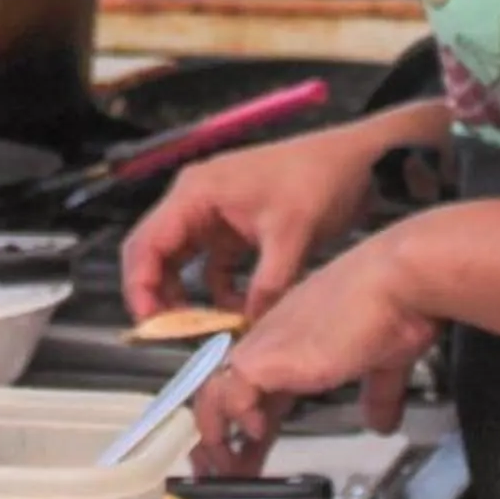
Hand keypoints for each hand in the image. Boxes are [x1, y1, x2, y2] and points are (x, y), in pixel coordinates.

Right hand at [121, 120, 387, 322]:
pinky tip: (238, 313)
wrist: (359, 162)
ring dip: (189, 299)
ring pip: (180, 264)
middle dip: (159, 297)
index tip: (151, 325)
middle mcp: (196, 201)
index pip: (146, 244)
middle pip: (155, 255)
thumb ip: (267, 286)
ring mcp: (214, 215)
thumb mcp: (292, 236)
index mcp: (197, 192)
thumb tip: (250, 329)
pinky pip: (212, 268)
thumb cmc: (321, 177)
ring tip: (204, 332)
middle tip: (172, 336)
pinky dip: (219, 292)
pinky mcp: (235, 229)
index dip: (140, 288)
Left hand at [192, 232, 441, 474]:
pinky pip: (231, 394)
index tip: (247, 454)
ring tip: (228, 470)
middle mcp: (271, 342)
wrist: (396, 283)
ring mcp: (265, 348)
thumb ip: (378, 394)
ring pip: (214, 393)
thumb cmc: (393, 309)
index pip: (253, 389)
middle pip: (223, 392)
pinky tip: (257, 436)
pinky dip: (238, 419)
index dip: (245, 426)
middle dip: (219, 437)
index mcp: (292, 343)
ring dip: (217, 437)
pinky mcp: (268, 357)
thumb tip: (380, 421)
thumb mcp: (382, 363)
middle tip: (223, 471)